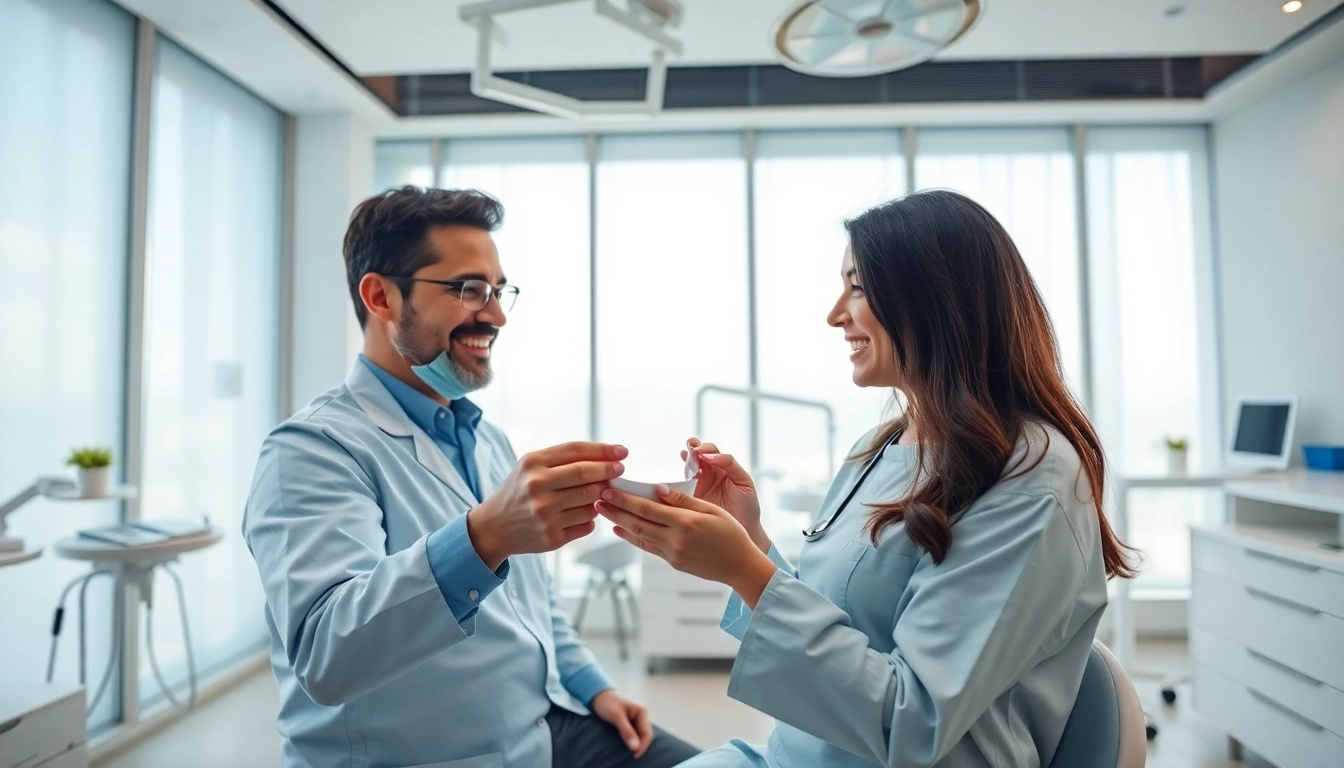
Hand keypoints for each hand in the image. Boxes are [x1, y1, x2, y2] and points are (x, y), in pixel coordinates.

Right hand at [468, 442, 627, 568]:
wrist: (495, 527)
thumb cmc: (519, 490)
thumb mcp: (531, 466)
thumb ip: (563, 459)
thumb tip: (606, 457)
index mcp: (532, 464)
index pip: (576, 452)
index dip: (603, 451)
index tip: (622, 452)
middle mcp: (537, 488)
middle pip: (586, 475)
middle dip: (608, 471)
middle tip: (619, 470)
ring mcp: (545, 515)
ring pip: (591, 502)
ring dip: (601, 496)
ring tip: (598, 493)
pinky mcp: (552, 537)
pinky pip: (587, 524)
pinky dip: (591, 517)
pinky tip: (582, 513)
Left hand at [590, 690, 652, 757]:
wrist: (599, 694)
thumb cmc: (607, 703)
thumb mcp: (616, 717)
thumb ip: (626, 731)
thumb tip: (636, 747)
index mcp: (642, 712)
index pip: (647, 733)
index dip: (642, 746)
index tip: (635, 755)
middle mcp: (642, 715)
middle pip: (645, 734)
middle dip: (640, 745)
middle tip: (632, 756)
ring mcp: (637, 718)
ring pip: (640, 735)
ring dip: (636, 743)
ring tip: (630, 752)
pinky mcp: (631, 721)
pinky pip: (635, 733)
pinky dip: (632, 740)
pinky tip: (627, 744)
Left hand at [597, 485, 778, 606]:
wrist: (740, 566)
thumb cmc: (731, 533)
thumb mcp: (711, 509)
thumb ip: (683, 500)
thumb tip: (657, 488)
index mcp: (686, 522)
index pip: (647, 508)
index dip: (625, 499)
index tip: (608, 489)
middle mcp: (676, 539)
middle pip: (638, 522)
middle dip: (615, 510)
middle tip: (597, 499)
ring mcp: (673, 554)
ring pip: (640, 536)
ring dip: (620, 524)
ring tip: (603, 513)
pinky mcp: (673, 563)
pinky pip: (648, 548)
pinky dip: (633, 538)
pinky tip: (622, 530)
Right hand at [682, 439, 768, 552]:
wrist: (745, 533)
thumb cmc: (748, 507)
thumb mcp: (744, 482)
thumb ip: (730, 465)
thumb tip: (712, 455)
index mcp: (722, 468)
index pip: (711, 451)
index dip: (705, 447)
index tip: (702, 451)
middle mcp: (708, 475)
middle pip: (696, 456)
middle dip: (692, 447)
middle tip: (690, 447)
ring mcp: (698, 487)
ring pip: (687, 470)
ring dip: (684, 461)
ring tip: (684, 455)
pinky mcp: (690, 501)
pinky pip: (681, 489)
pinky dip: (676, 482)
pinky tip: (677, 476)